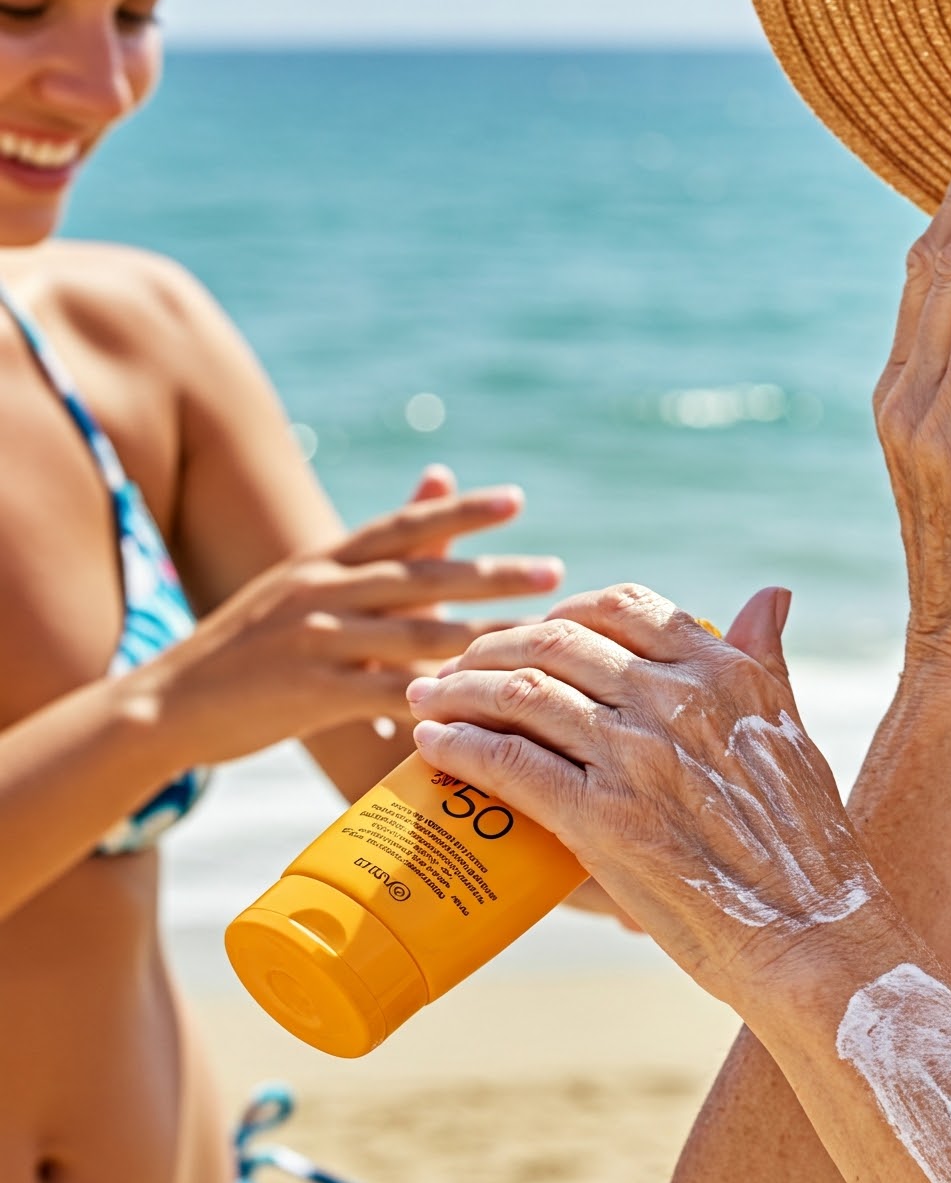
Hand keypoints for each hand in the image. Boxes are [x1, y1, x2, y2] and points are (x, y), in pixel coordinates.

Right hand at [132, 485, 561, 767]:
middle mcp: (320, 590)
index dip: (459, 512)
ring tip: (538, 638)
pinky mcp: (307, 693)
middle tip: (553, 572)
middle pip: (420, 577)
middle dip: (492, 575)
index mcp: (324, 559)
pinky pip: (384, 694)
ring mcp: (313, 640)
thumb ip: (386, 539)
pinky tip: (479, 705)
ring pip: (413, 635)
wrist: (165, 704)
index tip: (516, 500)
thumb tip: (443, 476)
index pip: (401, 527)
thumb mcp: (312, 577)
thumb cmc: (255, 642)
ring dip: (482, 636)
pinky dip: (433, 698)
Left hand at [406, 583, 876, 1002]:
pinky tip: (432, 743)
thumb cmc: (805, 845)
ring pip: (524, 693)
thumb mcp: (792, 730)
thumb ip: (766, 660)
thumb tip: (770, 595)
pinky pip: (509, 763)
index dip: (563, 611)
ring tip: (428, 698)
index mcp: (726, 672)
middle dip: (494, 646)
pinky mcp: (602, 818)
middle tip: (458, 667)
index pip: (624, 607)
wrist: (812, 936)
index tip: (533, 634)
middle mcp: (679, 699)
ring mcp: (637, 756)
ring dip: (459, 688)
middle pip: (558, 641)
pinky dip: (460, 745)